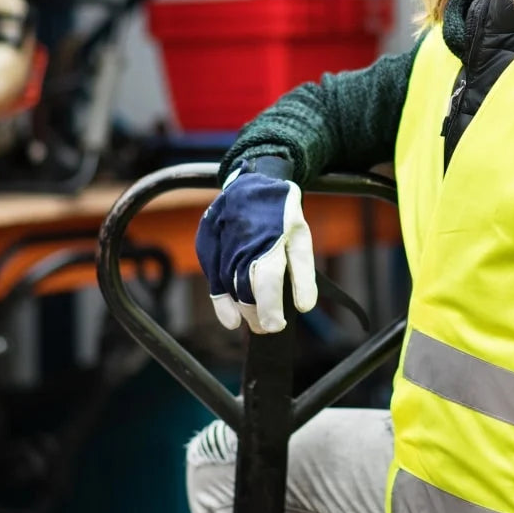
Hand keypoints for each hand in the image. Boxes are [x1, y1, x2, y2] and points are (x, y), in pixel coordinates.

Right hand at [195, 163, 317, 332]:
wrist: (251, 183)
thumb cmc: (281, 216)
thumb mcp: (300, 238)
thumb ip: (303, 273)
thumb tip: (305, 307)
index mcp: (270, 239)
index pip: (267, 281)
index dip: (271, 308)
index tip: (276, 326)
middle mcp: (243, 243)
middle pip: (247, 290)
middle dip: (258, 315)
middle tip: (268, 328)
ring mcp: (224, 244)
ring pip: (231, 287)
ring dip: (242, 310)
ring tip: (255, 323)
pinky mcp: (208, 245)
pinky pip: (214, 280)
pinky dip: (221, 303)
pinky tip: (231, 320)